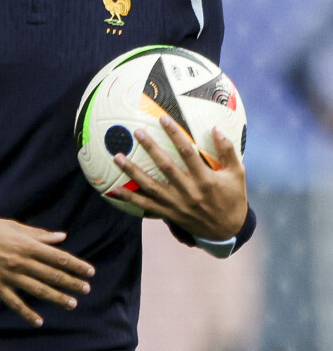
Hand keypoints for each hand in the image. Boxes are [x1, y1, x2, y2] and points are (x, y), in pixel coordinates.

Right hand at [0, 216, 94, 327]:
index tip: (89, 272)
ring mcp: (9, 276)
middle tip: (86, 289)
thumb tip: (61, 237)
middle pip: (52, 275)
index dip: (75, 265)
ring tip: (72, 304)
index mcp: (27, 245)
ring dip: (57, 298)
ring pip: (38, 290)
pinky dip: (28, 314)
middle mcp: (21, 262)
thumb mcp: (16, 226)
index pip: (58, 257)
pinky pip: (15, 303)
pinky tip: (39, 322)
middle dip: (71, 283)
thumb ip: (39, 235)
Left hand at [112, 116, 247, 239]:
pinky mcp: (170, 214)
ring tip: (117, 157)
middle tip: (137, 132)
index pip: (187, 152)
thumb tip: (215, 128)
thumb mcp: (237, 173)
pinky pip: (146, 207)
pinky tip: (114, 190)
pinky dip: (130, 198)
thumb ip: (228, 150)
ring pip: (151, 187)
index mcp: (205, 179)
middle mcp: (189, 191)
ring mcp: (177, 204)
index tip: (163, 119)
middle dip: (150, 148)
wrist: (229, 231)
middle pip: (165, 166)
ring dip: (133, 172)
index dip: (175, 134)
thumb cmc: (234, 198)